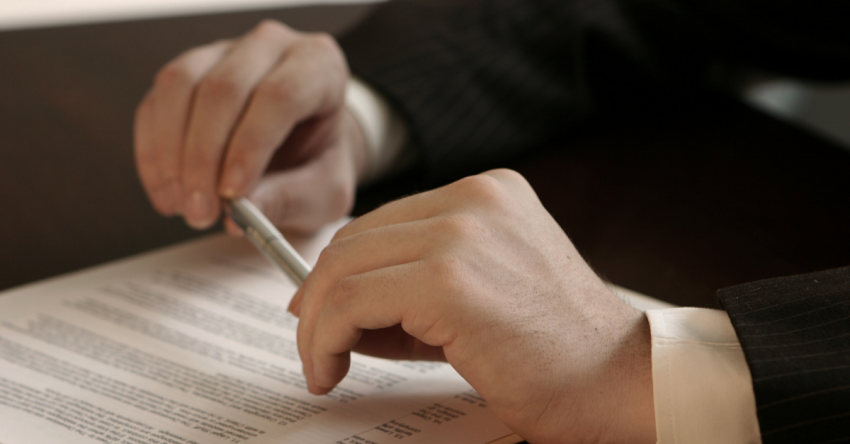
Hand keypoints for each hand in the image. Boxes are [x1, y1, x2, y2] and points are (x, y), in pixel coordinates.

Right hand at [134, 20, 367, 232]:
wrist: (307, 147)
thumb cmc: (320, 162)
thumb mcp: (325, 191)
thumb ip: (291, 199)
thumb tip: (245, 214)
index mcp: (318, 67)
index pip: (279, 95)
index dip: (250, 146)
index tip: (233, 193)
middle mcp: (271, 47)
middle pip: (224, 88)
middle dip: (204, 158)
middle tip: (201, 212)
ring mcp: (224, 52)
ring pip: (180, 86)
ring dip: (172, 154)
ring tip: (181, 205)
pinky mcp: (188, 70)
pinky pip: (156, 104)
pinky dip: (154, 154)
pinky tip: (166, 192)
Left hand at [289, 170, 655, 442]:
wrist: (617, 380)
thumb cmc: (556, 349)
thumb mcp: (480, 296)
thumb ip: (414, 287)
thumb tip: (333, 304)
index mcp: (488, 194)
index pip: (384, 222)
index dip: (341, 268)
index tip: (319, 308)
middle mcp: (475, 199)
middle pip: (355, 239)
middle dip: (320, 297)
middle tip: (313, 344)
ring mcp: (463, 234)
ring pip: (344, 267)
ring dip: (318, 323)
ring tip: (322, 364)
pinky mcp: (449, 280)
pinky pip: (353, 302)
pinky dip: (326, 338)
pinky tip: (331, 368)